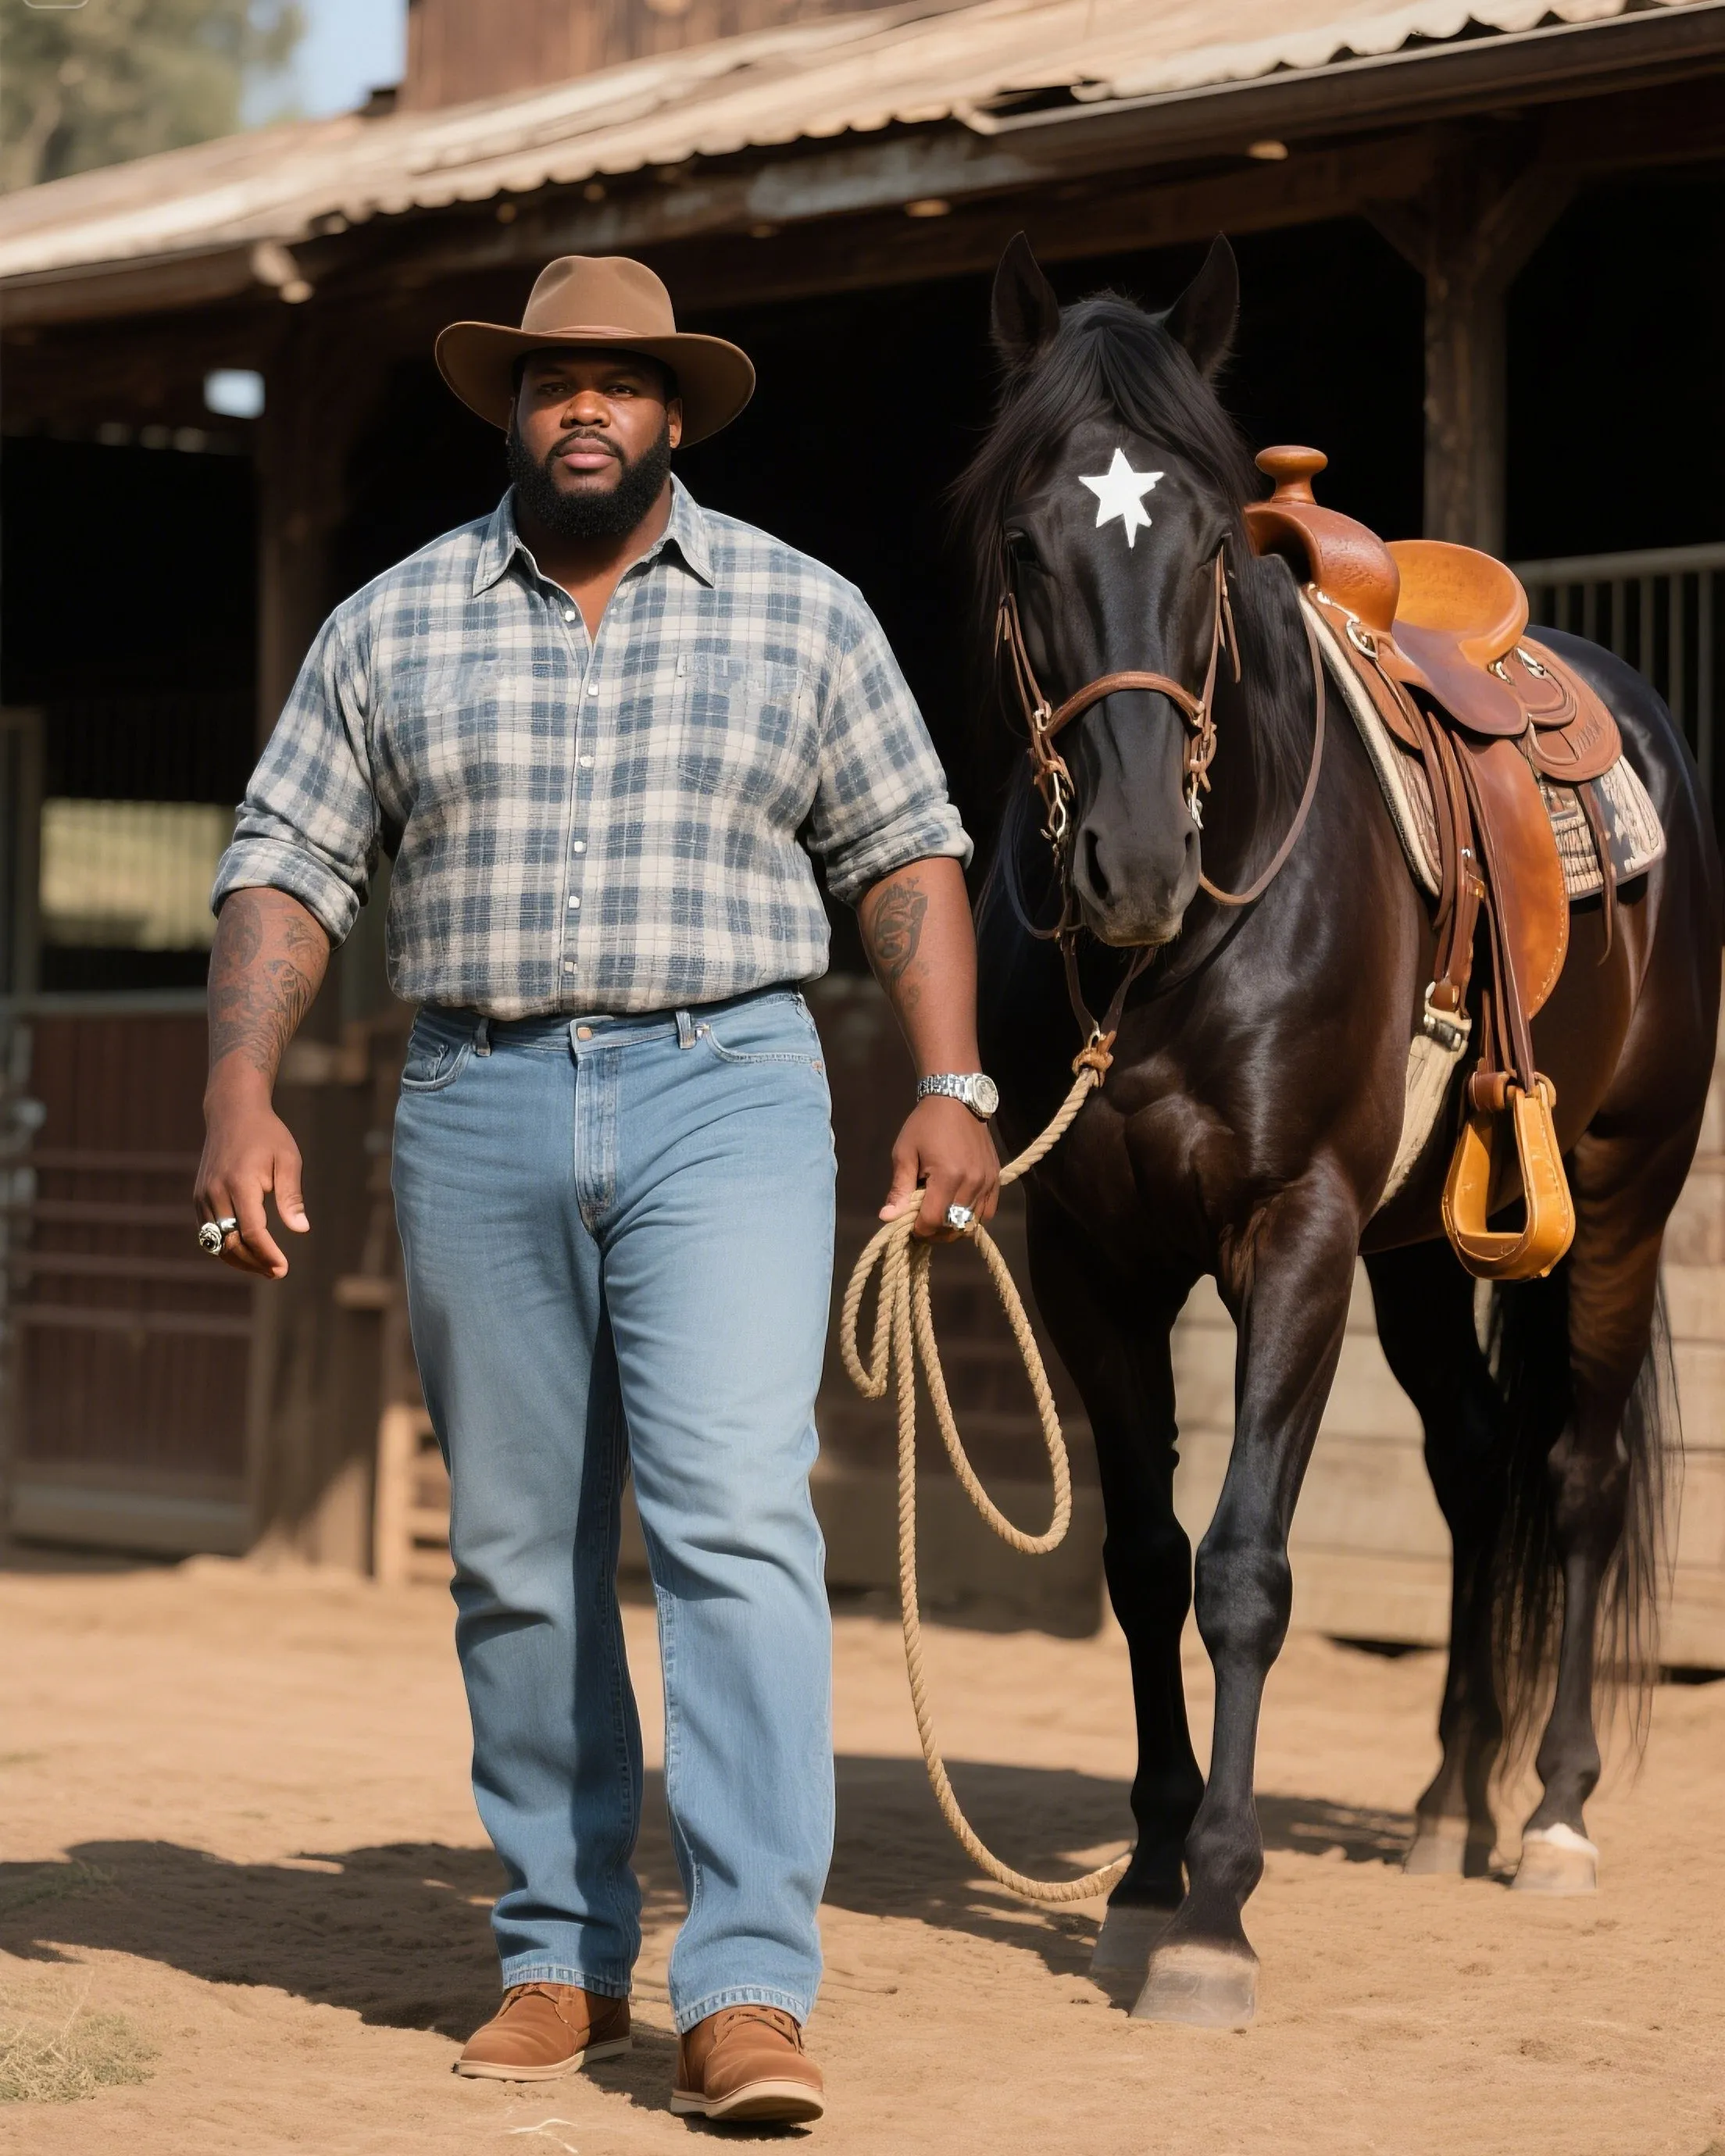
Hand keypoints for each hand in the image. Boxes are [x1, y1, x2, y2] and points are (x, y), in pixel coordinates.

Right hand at [193, 1064, 308, 1277]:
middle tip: (278, 1272)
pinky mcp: (198, 1198)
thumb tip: (300, 1229)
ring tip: (265, 1267)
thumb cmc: (267, 1135)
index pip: (251, 1231)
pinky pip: (208, 1233)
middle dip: (254, 1263)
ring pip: (215, 1243)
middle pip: (230, 1243)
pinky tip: (248, 1252)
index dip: (267, 1254)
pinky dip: (225, 1247)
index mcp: (240, 1183)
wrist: (232, 1113)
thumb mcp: (288, 1160)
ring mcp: (203, 1196)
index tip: (283, 1268)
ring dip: (239, 1260)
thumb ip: (291, 1196)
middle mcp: (215, 1192)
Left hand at [879, 1096, 1000, 1240]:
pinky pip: (987, 1212)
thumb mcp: (905, 1153)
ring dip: (952, 1226)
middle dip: (934, 1231)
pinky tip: (957, 1208)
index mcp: (948, 1176)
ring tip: (938, 1215)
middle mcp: (972, 1182)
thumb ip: (899, 1189)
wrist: (957, 1100)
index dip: (918, 1229)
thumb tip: (887, 1218)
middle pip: (953, 1227)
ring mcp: (987, 1182)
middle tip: (920, 1221)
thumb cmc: (925, 1125)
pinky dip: (971, 1217)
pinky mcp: (996, 1179)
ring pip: (971, 1223)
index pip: (933, 1221)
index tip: (907, 1223)